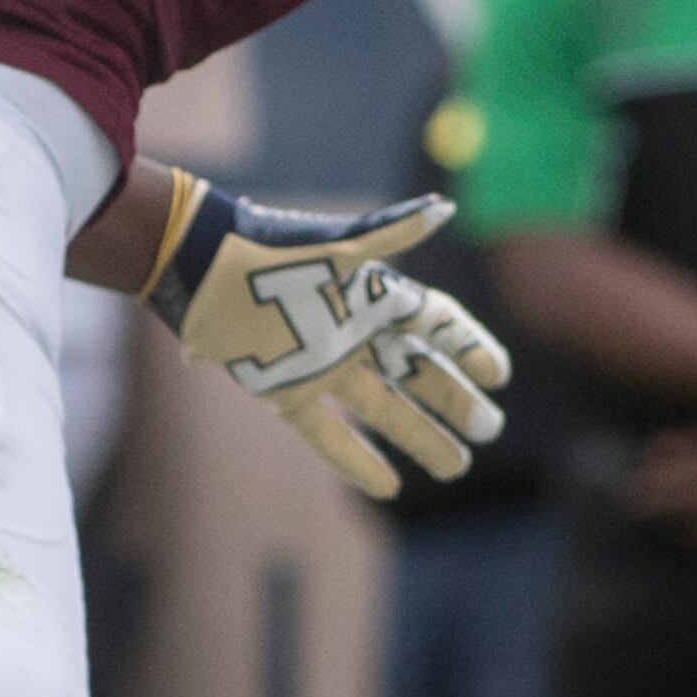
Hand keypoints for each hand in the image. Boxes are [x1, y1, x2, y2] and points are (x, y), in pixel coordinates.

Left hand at [151, 184, 510, 497]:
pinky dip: (356, 459)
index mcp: (371, 294)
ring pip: (383, 407)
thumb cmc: (271, 251)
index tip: (496, 374)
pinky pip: (328, 432)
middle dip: (453, 400)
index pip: (434, 324)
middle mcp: (352, 332)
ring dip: (420, 436)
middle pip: (417, 372)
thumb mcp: (336, 247)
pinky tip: (388, 487)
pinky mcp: (285, 389)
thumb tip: (443, 209)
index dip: (467, 346)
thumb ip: (391, 233)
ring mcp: (321, 364)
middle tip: (490, 428)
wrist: (200, 269)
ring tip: (457, 465)